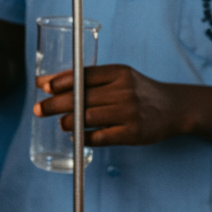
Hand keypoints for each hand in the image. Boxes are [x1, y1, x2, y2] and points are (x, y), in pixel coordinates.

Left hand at [34, 64, 189, 146]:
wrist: (174, 108)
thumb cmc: (136, 90)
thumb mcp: (117, 77)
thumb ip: (85, 78)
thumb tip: (44, 82)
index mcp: (119, 73)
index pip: (84, 75)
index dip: (61, 81)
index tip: (43, 87)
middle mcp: (125, 91)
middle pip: (82, 97)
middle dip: (55, 103)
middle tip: (38, 109)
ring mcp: (130, 113)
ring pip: (88, 117)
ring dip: (68, 122)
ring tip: (60, 123)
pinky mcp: (134, 134)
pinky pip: (101, 137)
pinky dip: (85, 138)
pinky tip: (76, 137)